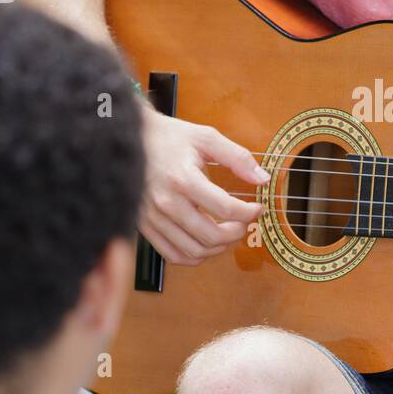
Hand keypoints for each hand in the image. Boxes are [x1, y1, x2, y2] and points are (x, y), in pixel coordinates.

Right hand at [138, 104, 269, 264]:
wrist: (130, 139)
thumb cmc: (170, 137)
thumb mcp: (206, 137)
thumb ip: (237, 157)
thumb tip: (262, 178)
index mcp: (184, 179)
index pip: (225, 209)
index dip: (249, 213)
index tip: (257, 208)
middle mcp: (167, 202)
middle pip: (211, 236)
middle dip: (237, 233)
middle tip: (244, 222)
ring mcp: (154, 218)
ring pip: (194, 251)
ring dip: (218, 248)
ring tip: (227, 233)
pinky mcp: (145, 226)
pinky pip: (172, 254)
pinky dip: (194, 256)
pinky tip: (205, 243)